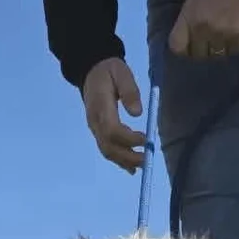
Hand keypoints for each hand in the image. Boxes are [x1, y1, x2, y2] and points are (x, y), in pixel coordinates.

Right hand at [82, 57, 145, 172]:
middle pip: (109, 146)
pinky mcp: (97, 131)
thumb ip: (129, 91)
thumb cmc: (109, 71)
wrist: (91, 71)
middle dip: (128, 156)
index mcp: (100, 107)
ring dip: (124, 161)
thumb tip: (137, 113)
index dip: (129, 139)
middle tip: (147, 158)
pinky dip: (119, 160)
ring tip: (142, 165)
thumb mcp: (121, 72)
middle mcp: (95, 122)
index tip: (146, 140)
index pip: (112, 130)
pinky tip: (132, 167)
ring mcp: (94, 128)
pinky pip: (106, 149)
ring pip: (107, 151)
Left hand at [168, 0, 238, 61]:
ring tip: (220, 40)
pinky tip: (233, 38)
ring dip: (217, 50)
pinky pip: (233, 51)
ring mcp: (221, 35)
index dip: (181, 48)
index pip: (176, 46)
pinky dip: (233, 46)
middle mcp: (202, 30)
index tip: (187, 46)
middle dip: (200, 50)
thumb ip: (188, 20)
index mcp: (189, 17)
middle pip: (197, 55)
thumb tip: (187, 39)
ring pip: (215, 55)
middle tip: (205, 43)